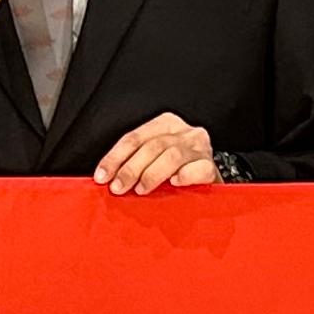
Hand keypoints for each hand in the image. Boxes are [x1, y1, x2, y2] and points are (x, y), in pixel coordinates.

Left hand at [95, 112, 218, 193]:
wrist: (207, 187)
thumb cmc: (176, 174)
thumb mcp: (153, 161)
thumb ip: (135, 162)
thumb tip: (107, 178)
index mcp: (166, 124)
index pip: (134, 138)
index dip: (115, 157)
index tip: (102, 176)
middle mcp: (184, 132)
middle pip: (152, 146)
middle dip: (130, 168)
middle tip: (118, 187)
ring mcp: (200, 148)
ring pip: (172, 156)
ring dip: (152, 174)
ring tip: (140, 190)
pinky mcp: (211, 166)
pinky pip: (197, 169)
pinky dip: (184, 176)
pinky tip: (174, 184)